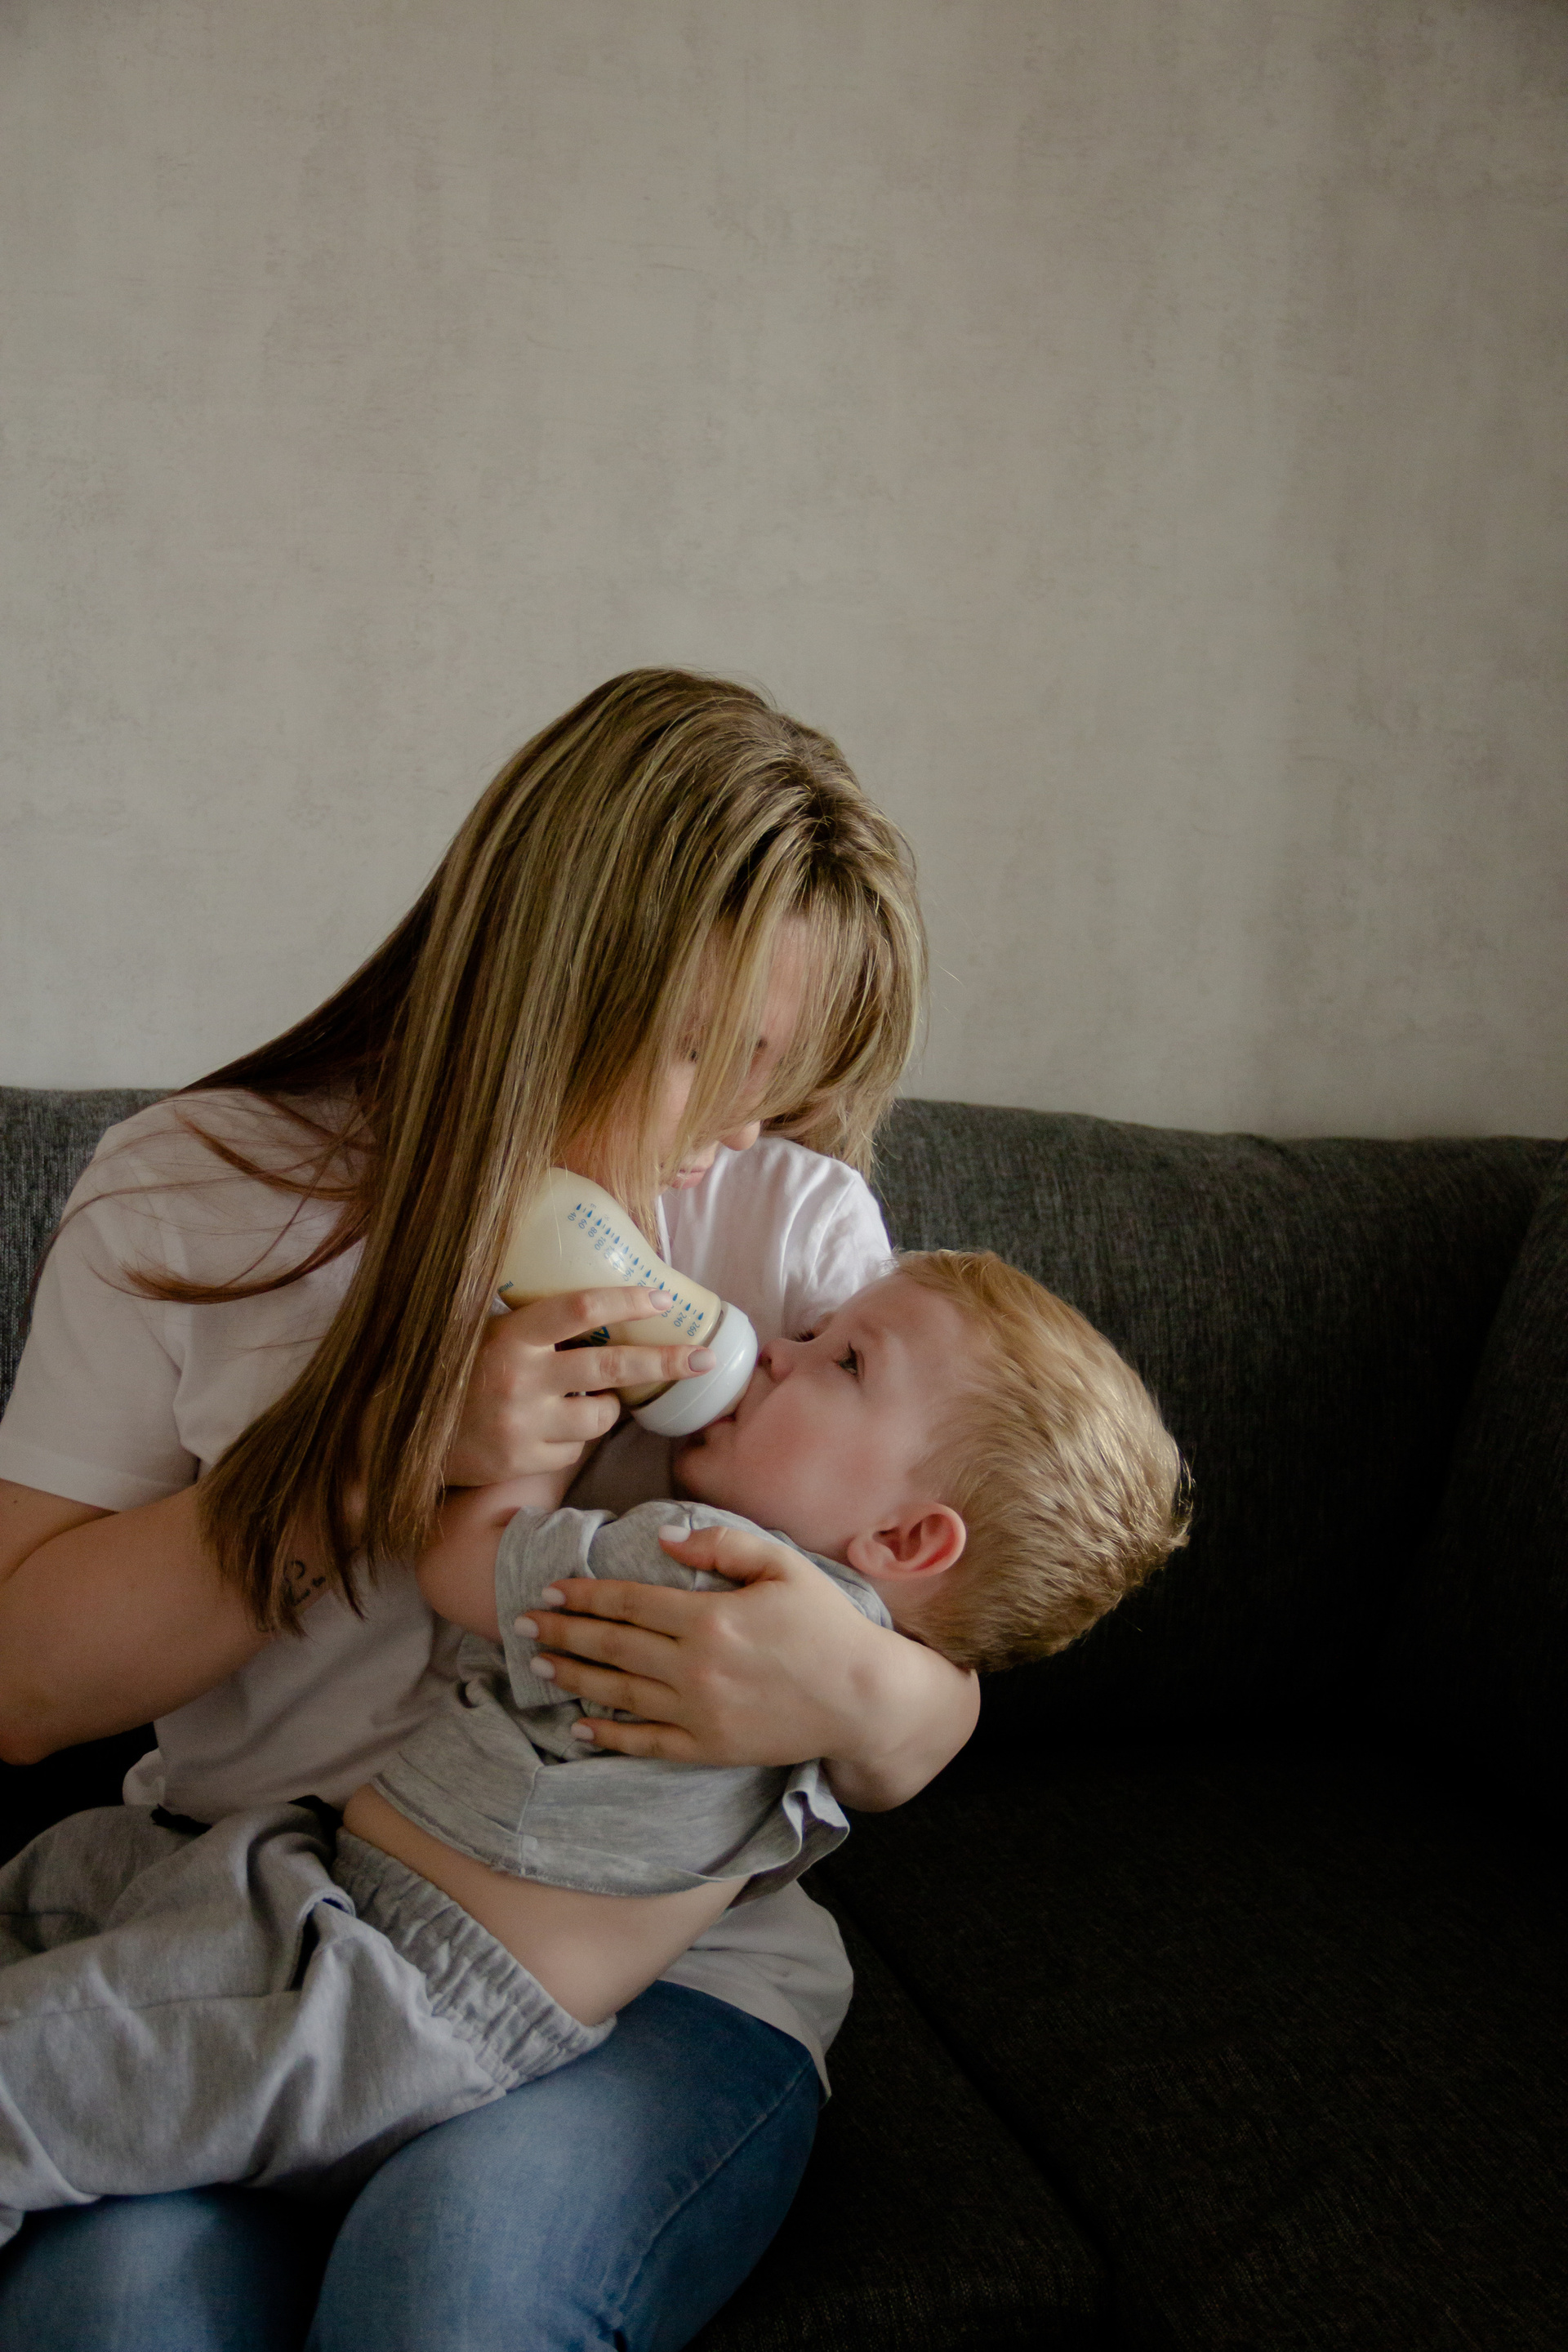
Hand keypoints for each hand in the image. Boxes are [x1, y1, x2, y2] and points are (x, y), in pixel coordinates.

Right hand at [442, 1287, 717, 1487]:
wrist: (404, 1434)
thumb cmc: (459, 1373)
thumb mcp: (490, 1334)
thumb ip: (538, 1326)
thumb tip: (609, 1305)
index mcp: (513, 1336)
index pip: (579, 1308)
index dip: (626, 1301)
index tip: (663, 1300)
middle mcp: (520, 1378)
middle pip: (612, 1366)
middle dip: (665, 1361)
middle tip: (703, 1359)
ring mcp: (523, 1424)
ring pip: (602, 1416)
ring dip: (608, 1407)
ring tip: (585, 1398)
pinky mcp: (523, 1461)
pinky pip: (576, 1449)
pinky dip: (576, 1438)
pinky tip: (551, 1427)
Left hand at [522, 1522, 981, 1806]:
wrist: (862, 1698)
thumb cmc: (826, 1625)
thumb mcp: (783, 1566)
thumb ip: (722, 1544)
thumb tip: (666, 1539)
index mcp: (709, 1617)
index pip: (628, 1601)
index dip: (584, 1594)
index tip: (550, 1589)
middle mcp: (694, 1666)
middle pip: (611, 1645)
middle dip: (563, 1630)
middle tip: (524, 1622)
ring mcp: (698, 1711)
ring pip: (617, 1693)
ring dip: (573, 1675)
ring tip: (540, 1663)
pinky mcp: (708, 1747)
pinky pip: (645, 1742)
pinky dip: (607, 1734)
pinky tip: (579, 1725)